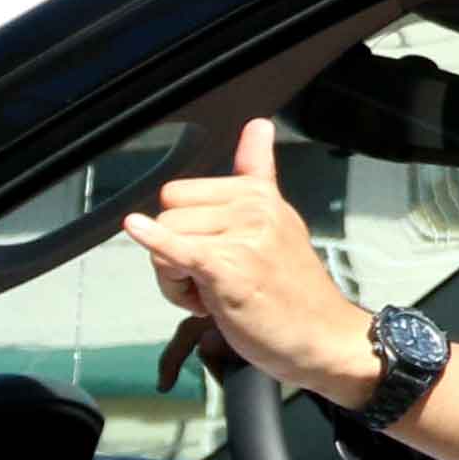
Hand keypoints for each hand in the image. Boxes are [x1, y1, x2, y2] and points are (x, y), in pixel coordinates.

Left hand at [120, 119, 382, 408]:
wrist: (322, 337)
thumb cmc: (292, 289)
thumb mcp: (277, 223)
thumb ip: (259, 174)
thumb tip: (258, 122)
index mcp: (260, 194)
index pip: (184, 192)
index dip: (184, 227)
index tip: (208, 250)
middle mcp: (254, 207)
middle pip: (169, 213)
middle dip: (175, 250)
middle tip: (213, 281)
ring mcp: (242, 235)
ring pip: (165, 240)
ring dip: (175, 278)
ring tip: (215, 295)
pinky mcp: (227, 267)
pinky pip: (175, 247)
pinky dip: (153, 240)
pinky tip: (135, 228)